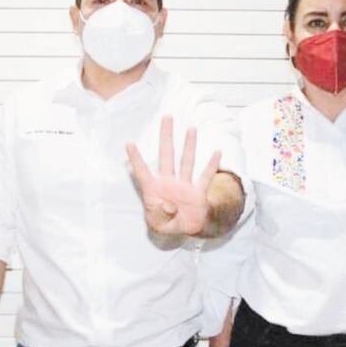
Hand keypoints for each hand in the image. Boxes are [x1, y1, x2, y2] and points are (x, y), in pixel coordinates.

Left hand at [126, 115, 220, 235]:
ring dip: (189, 145)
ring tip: (191, 128)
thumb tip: (169, 205)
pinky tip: (217, 152)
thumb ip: (161, 215)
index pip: (142, 171)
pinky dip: (211, 165)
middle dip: (165, 137)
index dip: (135, 159)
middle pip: (166, 155)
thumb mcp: (159, 225)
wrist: (186, 229)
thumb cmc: (167, 223)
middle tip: (166, 117)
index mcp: (153, 190)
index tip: (128, 143)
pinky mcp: (198, 192)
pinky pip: (205, 177)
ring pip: (186, 161)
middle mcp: (168, 182)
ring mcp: (184, 185)